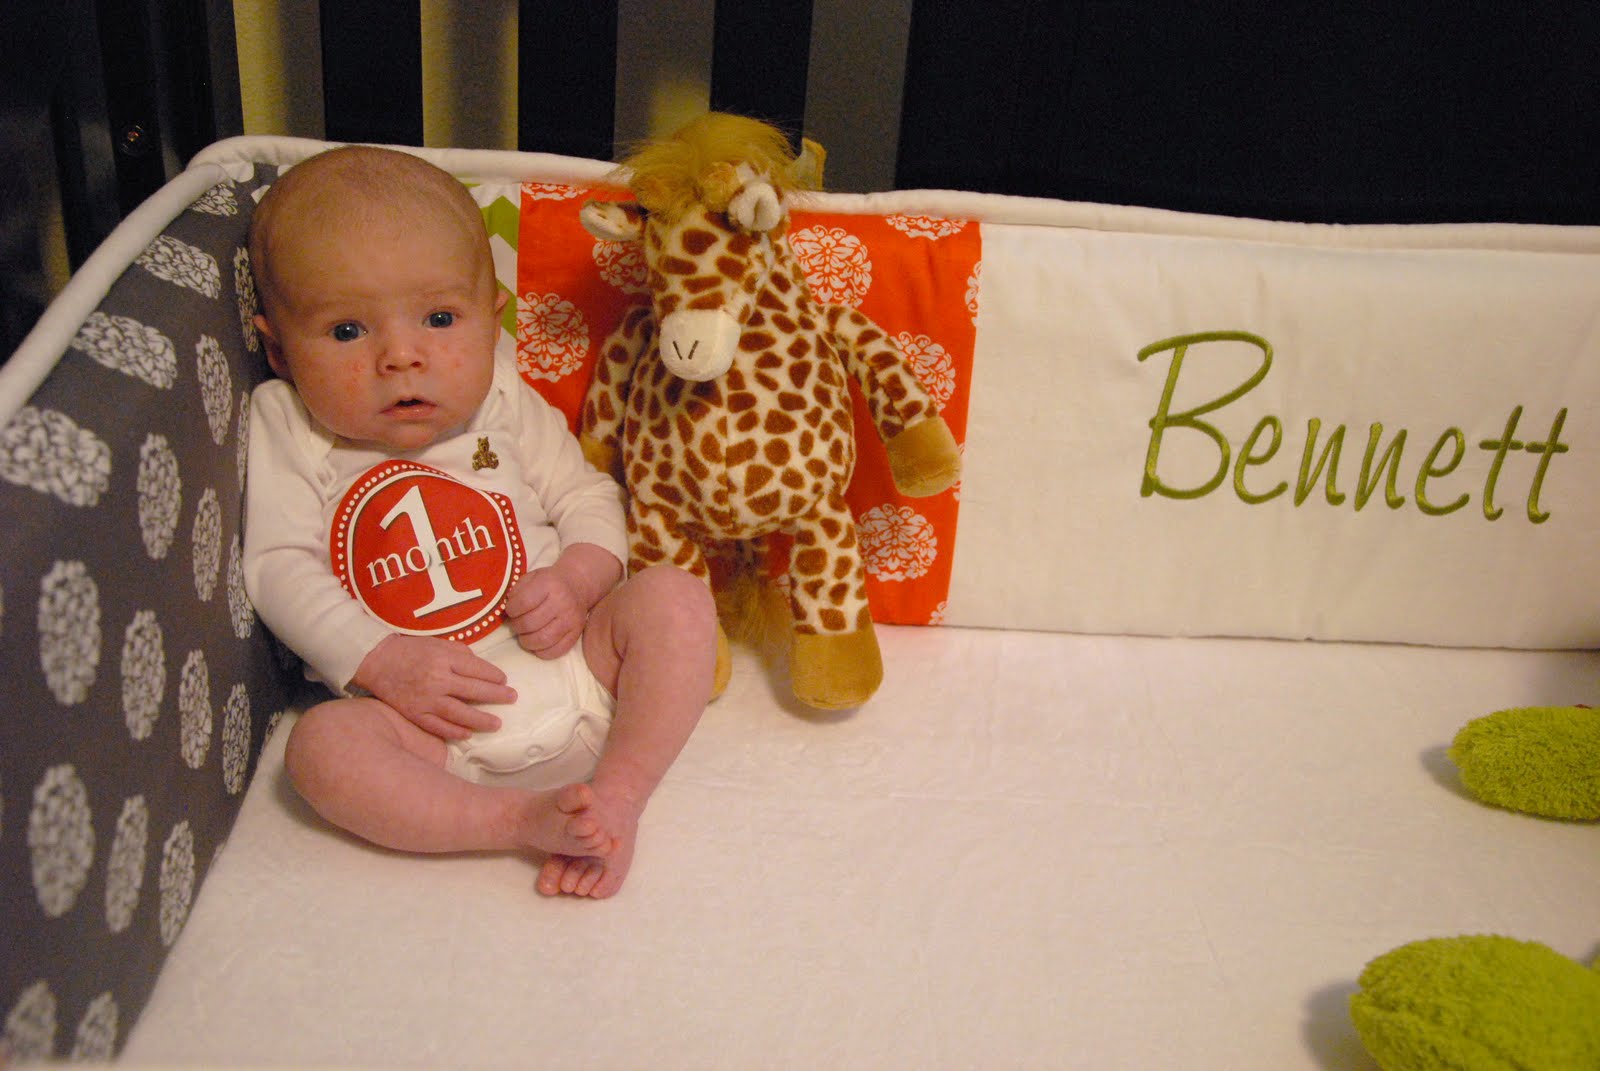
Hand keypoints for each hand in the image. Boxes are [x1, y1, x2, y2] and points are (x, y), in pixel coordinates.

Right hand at [351, 634, 513, 739]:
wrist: (376, 661)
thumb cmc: (409, 650)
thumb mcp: (437, 643)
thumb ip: (460, 653)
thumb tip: (480, 667)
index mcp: (444, 659)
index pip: (478, 669)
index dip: (494, 676)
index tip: (504, 680)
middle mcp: (438, 680)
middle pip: (474, 690)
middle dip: (497, 695)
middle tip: (512, 698)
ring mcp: (426, 699)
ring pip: (460, 713)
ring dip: (481, 720)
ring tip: (497, 723)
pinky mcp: (415, 713)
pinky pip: (438, 726)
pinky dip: (454, 731)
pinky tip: (467, 733)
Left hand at [505, 568, 587, 658]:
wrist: (578, 585)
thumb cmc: (549, 582)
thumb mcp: (531, 577)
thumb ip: (517, 592)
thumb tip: (507, 612)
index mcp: (549, 584)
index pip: (523, 602)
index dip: (511, 610)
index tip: (511, 610)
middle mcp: (562, 602)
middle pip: (530, 624)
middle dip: (517, 627)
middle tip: (517, 624)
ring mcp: (571, 619)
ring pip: (542, 640)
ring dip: (527, 641)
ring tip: (525, 635)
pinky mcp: (576, 634)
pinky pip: (555, 651)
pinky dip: (541, 652)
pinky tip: (537, 643)